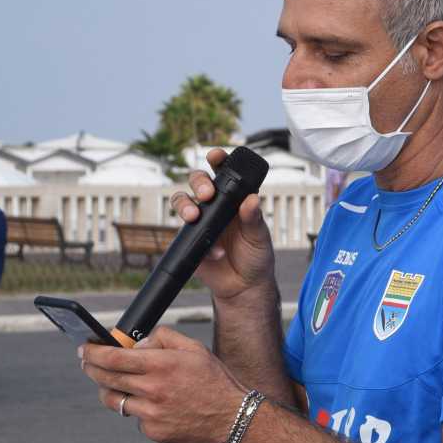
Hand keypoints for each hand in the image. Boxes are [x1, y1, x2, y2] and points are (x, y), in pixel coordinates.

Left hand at [79, 326, 248, 442]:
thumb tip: (134, 345)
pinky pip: (135, 418)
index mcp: (161, 365)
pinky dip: (140, 410)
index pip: (112, 358)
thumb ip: (162, 338)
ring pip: (114, 401)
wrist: (234, 418)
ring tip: (119, 385)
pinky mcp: (154, 432)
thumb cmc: (213, 380)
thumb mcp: (194, 349)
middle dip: (91, 368)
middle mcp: (153, 390)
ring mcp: (151, 414)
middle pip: (105, 378)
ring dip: (110, 390)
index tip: (83, 349)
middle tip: (87, 363)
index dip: (92, 352)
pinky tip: (157, 407)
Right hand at [170, 148, 274, 301]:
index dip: (219, 160)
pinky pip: (183, 232)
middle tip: (207, 194)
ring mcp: (200, 220)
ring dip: (185, 204)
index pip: (226, 173)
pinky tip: (214, 252)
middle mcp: (216, 206)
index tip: (215, 156)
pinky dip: (196, 239)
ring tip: (194, 216)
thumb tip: (251, 199)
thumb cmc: (256, 257)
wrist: (244, 287)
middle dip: (199, 181)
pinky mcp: (188, 239)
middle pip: (199, 181)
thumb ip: (254, 219)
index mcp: (236, 199)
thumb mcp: (260, 237)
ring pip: (182, 200)